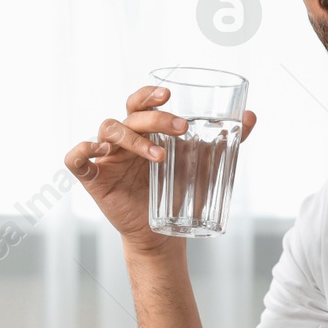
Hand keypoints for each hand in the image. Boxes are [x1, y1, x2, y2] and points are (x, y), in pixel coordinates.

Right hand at [64, 85, 257, 254]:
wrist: (163, 233)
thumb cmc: (180, 192)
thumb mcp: (204, 164)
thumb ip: (228, 140)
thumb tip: (252, 116)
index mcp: (144, 130)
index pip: (139, 101)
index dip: (149, 94)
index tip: (169, 95)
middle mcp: (123, 139)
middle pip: (129, 114)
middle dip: (154, 118)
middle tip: (180, 128)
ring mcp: (106, 157)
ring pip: (107, 130)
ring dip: (133, 138)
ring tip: (159, 156)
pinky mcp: (94, 179)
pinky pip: (75, 160)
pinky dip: (81, 151)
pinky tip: (98, 151)